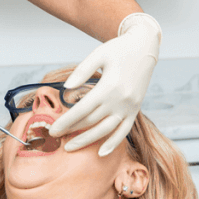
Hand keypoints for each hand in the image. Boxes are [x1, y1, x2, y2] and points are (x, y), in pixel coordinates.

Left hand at [48, 12, 160, 155]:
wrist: (145, 46)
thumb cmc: (119, 49)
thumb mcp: (99, 54)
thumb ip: (82, 71)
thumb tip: (66, 88)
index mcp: (108, 87)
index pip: (82, 110)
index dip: (66, 122)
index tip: (53, 130)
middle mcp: (120, 100)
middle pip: (91, 122)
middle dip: (72, 131)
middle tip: (55, 138)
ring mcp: (129, 107)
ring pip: (106, 130)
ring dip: (87, 141)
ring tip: (71, 147)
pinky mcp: (135, 109)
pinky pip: (124, 130)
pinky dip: (114, 143)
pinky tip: (101, 152)